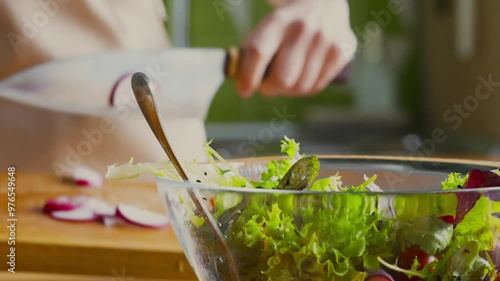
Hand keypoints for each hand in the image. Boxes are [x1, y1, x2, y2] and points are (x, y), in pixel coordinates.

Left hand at [235, 0, 355, 97]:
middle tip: (267, 86)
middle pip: (282, 79)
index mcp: (277, 21)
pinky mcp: (341, 51)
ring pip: (300, 87)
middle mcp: (303, 28)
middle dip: (270, 89)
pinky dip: (305, 89)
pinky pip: (316, 87)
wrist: (322, 3)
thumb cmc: (284, 27)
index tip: (244, 91)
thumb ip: (250, 55)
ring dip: (288, 91)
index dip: (248, 77)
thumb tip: (242, 85)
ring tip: (285, 80)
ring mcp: (325, 40)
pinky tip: (302, 78)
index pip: (258, 52)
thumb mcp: (265, 30)